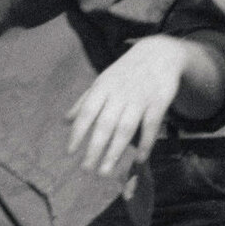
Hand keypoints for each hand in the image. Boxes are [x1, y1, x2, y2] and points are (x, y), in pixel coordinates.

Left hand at [69, 35, 189, 178]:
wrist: (159, 53)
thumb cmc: (125, 73)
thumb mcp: (103, 82)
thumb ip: (84, 101)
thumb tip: (65, 122)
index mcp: (103, 87)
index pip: (87, 111)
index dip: (78, 132)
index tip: (70, 152)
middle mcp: (119, 93)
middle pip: (105, 124)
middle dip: (95, 148)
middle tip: (86, 170)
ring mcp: (140, 98)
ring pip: (125, 128)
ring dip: (115, 152)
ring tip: (105, 172)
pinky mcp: (159, 102)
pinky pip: (150, 126)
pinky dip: (145, 143)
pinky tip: (138, 159)